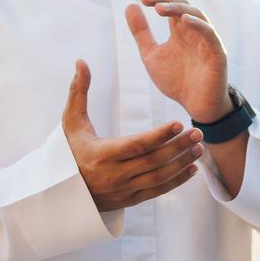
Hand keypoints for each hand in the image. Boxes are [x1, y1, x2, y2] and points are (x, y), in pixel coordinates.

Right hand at [61, 60, 203, 211]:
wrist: (60, 191)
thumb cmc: (67, 151)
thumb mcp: (70, 121)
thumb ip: (78, 91)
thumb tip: (80, 61)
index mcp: (102, 154)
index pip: (137, 145)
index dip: (159, 135)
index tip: (179, 123)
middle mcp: (114, 175)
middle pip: (153, 161)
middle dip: (178, 147)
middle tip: (198, 132)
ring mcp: (123, 190)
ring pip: (158, 178)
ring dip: (182, 164)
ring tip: (199, 148)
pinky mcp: (129, 200)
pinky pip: (156, 192)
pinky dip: (176, 182)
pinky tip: (192, 170)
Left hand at [127, 0, 230, 121]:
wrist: (196, 106)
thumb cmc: (177, 81)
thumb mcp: (151, 55)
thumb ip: (141, 32)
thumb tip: (129, 5)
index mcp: (179, 28)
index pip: (171, 1)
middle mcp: (194, 29)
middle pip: (181, 3)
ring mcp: (206, 39)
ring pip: (195, 14)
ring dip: (177, 8)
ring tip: (158, 8)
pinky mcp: (217, 52)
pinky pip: (209, 33)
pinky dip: (198, 24)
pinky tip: (183, 20)